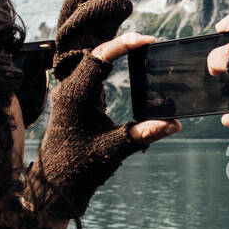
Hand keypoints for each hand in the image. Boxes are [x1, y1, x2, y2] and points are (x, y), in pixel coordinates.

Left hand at [29, 0, 178, 218]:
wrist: (54, 187)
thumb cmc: (78, 169)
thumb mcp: (112, 152)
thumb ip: (142, 135)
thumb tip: (174, 124)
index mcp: (75, 96)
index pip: (99, 57)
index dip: (124, 45)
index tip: (148, 41)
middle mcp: (70, 91)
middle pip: (97, 55)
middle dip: (122, 44)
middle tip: (149, 42)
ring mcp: (72, 96)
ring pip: (94, 64)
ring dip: (116, 54)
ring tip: (143, 49)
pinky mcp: (77, 103)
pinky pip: (95, 76)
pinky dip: (112, 67)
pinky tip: (129, 67)